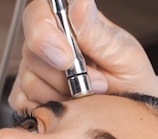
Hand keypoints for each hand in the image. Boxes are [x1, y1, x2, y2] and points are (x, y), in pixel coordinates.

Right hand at [9, 0, 157, 108]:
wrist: (128, 110)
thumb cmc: (129, 77)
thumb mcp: (123, 54)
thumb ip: (97, 33)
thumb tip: (80, 4)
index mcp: (68, 20)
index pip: (38, 14)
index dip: (45, 35)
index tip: (66, 60)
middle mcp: (47, 41)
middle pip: (32, 51)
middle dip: (64, 75)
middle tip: (96, 83)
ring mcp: (36, 68)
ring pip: (30, 81)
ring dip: (62, 94)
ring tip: (88, 94)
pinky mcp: (29, 95)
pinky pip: (28, 103)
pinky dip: (52, 108)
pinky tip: (72, 105)